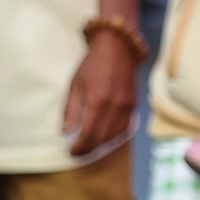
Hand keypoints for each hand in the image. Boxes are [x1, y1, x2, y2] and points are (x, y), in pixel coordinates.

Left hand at [63, 26, 137, 155]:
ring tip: (89, 146)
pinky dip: (114, 136)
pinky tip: (105, 137)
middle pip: (102, 138)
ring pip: (114, 136)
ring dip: (101, 144)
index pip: (88, 133)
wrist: (117, 47)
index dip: (79, 146)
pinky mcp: (134, 105)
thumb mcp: (75, 84)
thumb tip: (65, 132)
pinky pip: (125, 128)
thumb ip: (71, 110)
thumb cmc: (92, 64)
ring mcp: (127, 106)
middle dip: (89, 148)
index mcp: (98, 101)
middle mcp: (115, 106)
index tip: (70, 151)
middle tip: (78, 151)